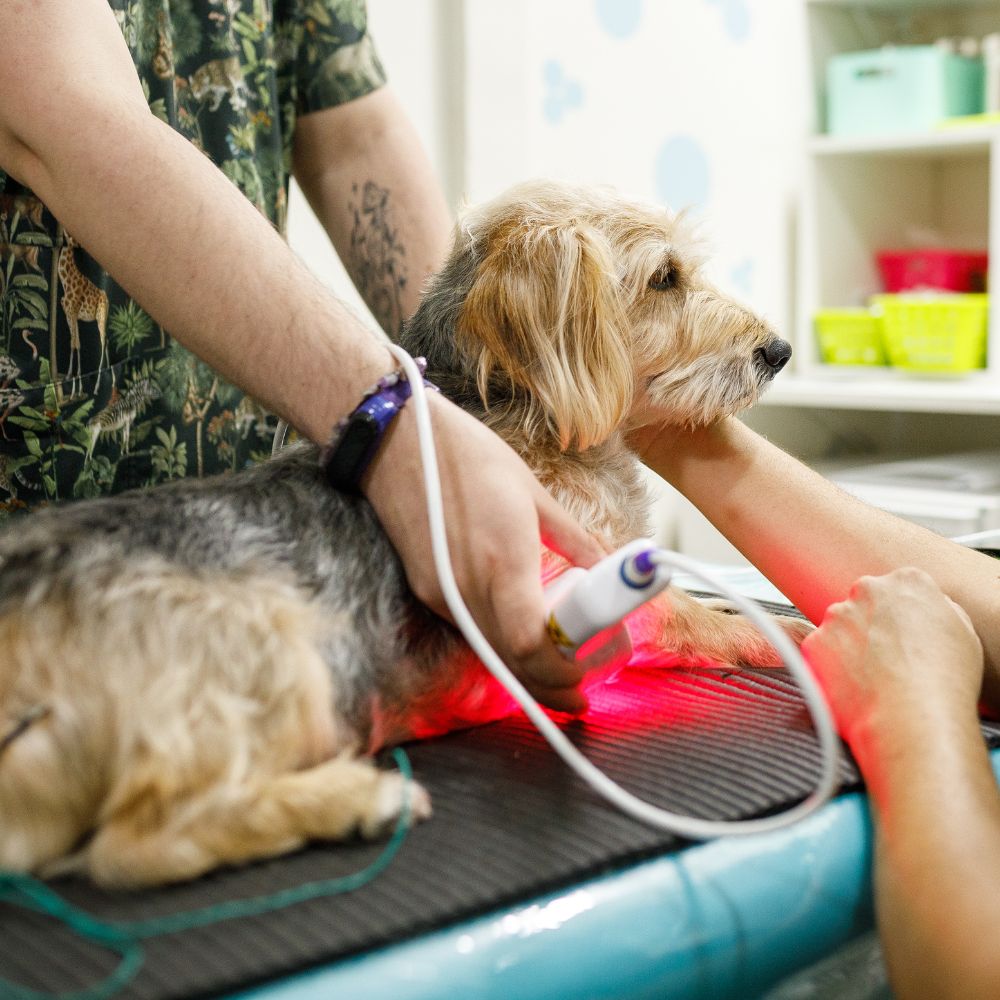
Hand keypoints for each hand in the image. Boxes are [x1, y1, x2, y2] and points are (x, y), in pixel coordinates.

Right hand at [363, 392, 604, 712]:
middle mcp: (468, 587)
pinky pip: (471, 631)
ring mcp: (442, 593)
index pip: (529, 643)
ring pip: (489, 652)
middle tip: (581, 689)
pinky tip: (521, 635)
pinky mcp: (427, 590)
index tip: (586, 676)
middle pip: (511, 661)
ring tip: (559, 668)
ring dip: (525, 670)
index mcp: (503, 560)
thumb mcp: (533, 492)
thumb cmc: (467, 456)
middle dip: (549, 685)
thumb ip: (574, 538)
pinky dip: (500, 645)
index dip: (560, 671)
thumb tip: (607, 567)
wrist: (394, 443)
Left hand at [802, 568, 983, 752]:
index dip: (901, 618)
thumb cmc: (944, 682)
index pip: (899, 589)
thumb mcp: (962, 633)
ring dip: (849, 648)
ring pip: (839, 628)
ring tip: (872, 679)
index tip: (904, 638)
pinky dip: (830, 669)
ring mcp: (837, 615)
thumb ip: (937, 610)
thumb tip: (924, 612)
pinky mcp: (815, 641)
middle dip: (871, 627)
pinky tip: (853, 687)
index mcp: (909, 582)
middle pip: (865, 604)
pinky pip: (820, 653)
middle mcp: (868, 590)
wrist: (912, 719)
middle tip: (886, 660)